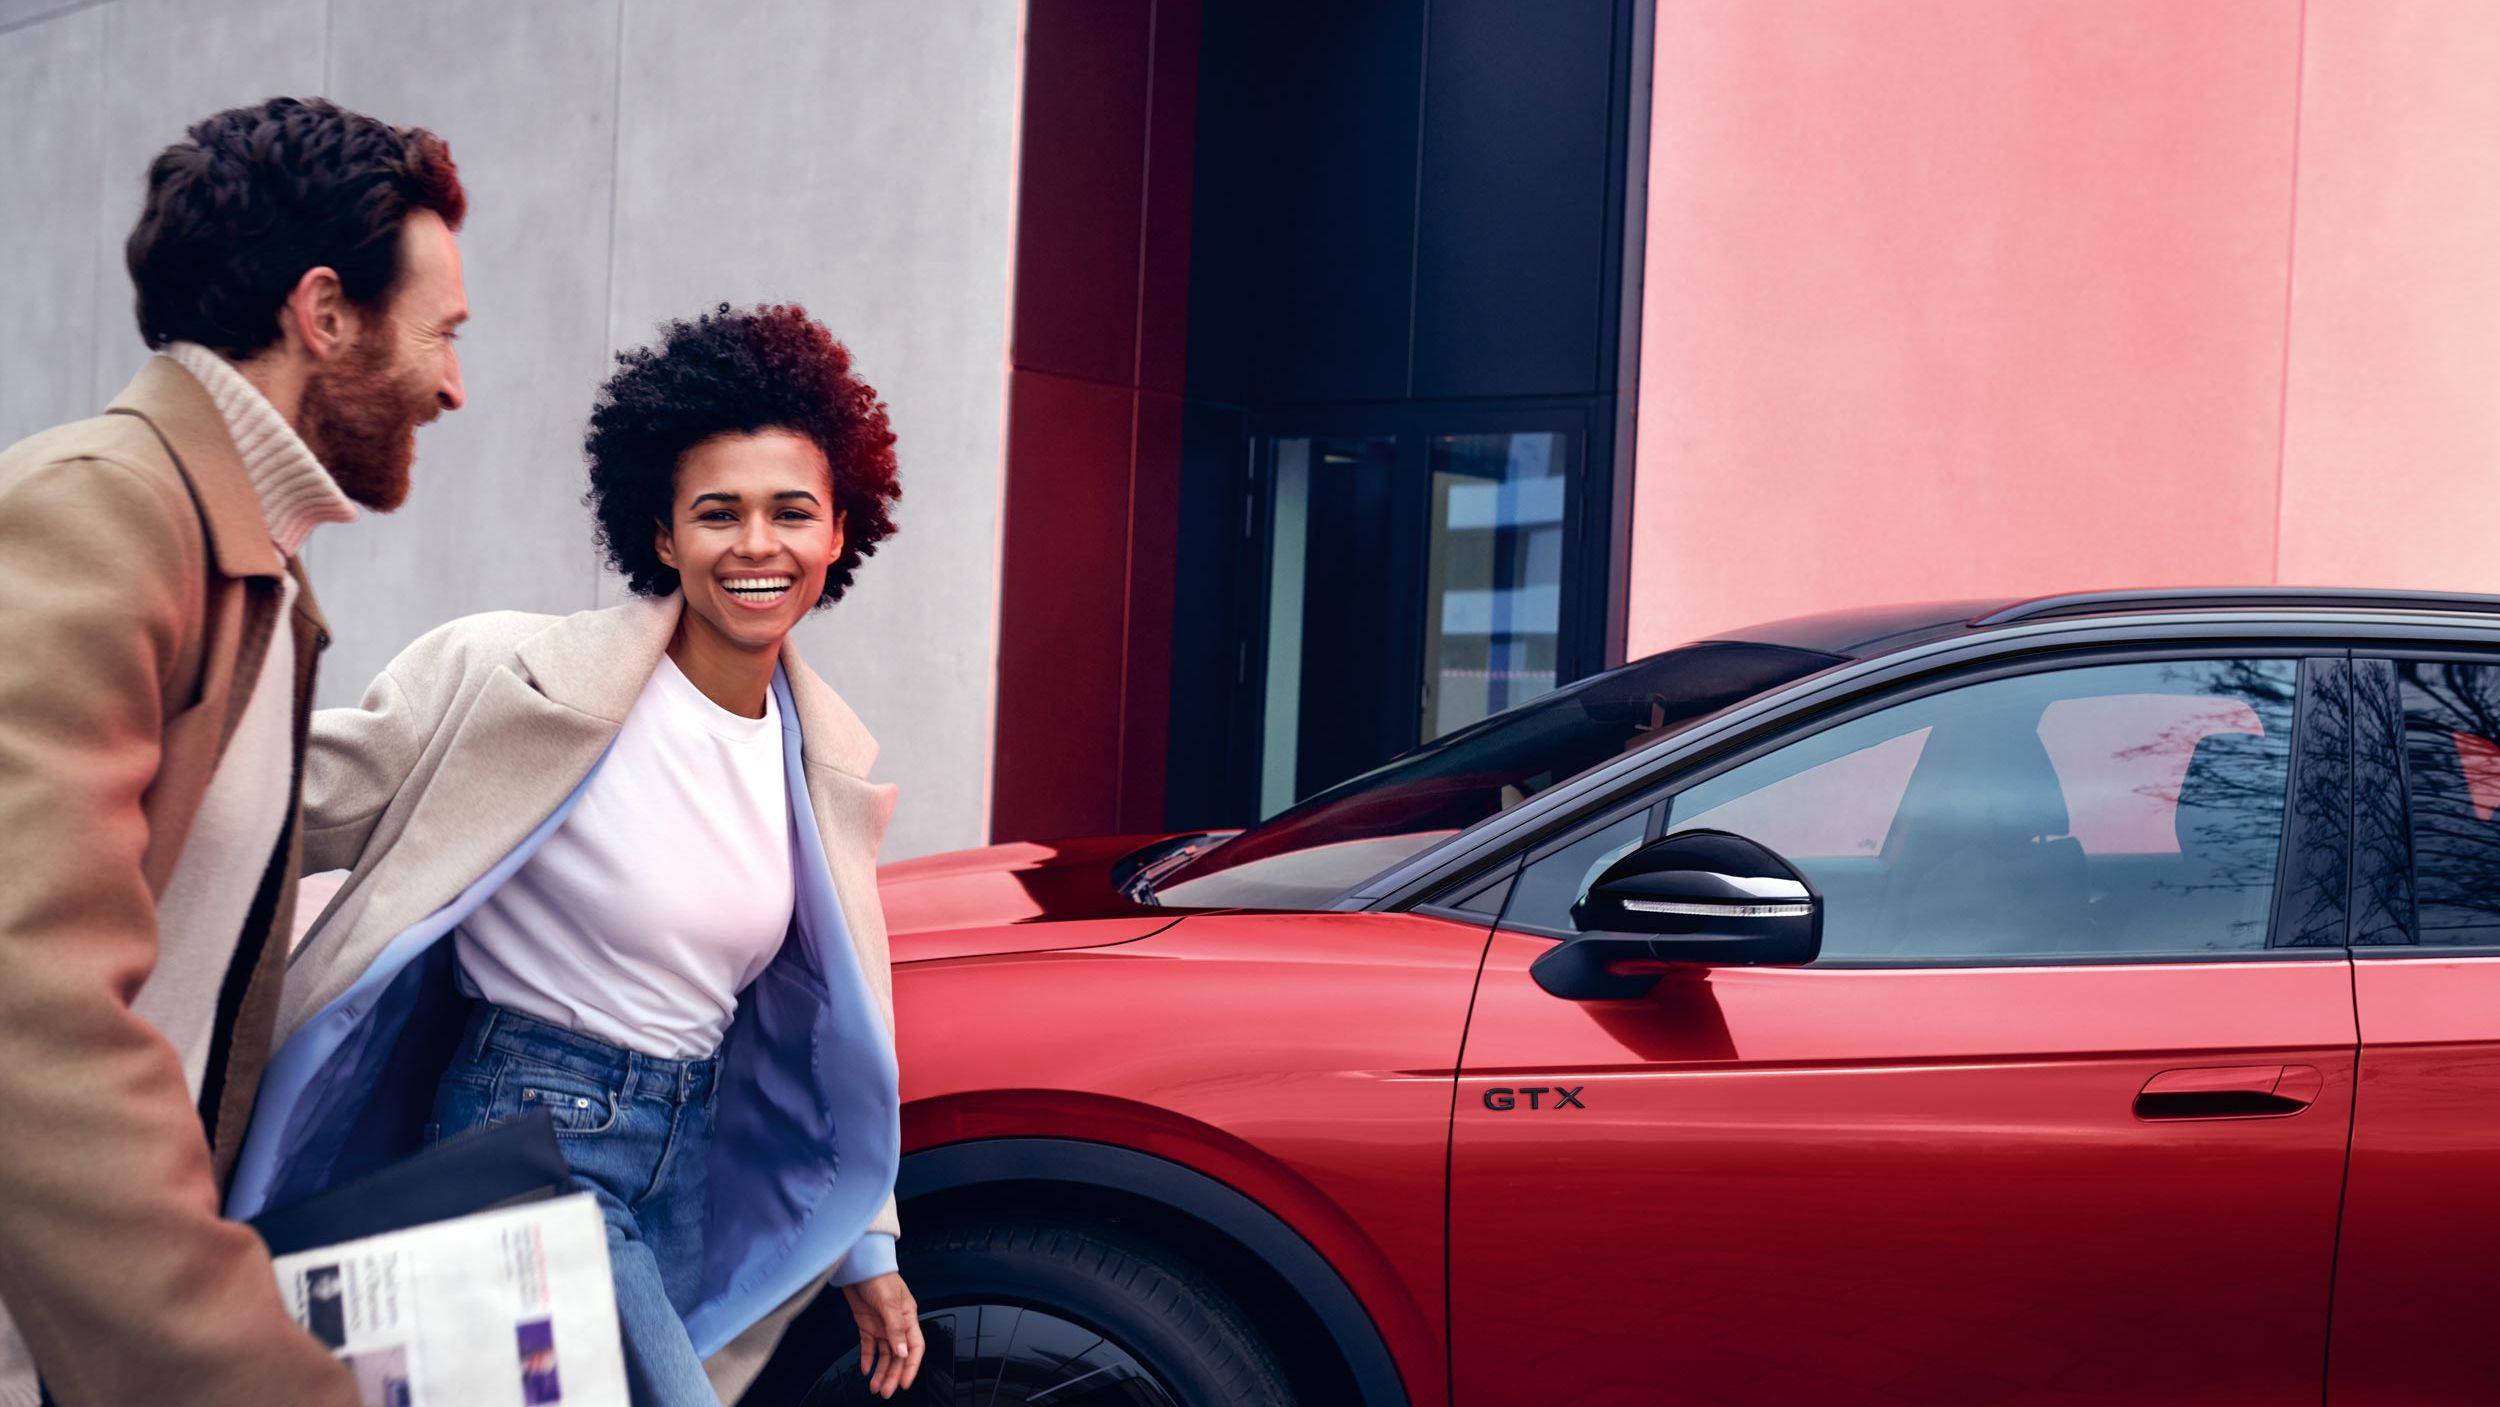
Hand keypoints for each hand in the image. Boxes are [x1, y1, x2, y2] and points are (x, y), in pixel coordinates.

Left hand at [841, 1271, 923, 1398]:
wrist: (859, 1265)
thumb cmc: (879, 1276)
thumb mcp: (888, 1302)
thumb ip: (895, 1328)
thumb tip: (902, 1352)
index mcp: (908, 1317)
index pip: (915, 1347)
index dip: (911, 1366)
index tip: (905, 1383)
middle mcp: (896, 1324)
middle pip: (898, 1356)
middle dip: (893, 1375)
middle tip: (887, 1392)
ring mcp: (881, 1326)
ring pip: (884, 1355)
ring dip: (881, 1372)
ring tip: (875, 1388)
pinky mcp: (867, 1324)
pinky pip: (869, 1346)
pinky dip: (867, 1359)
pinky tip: (865, 1371)